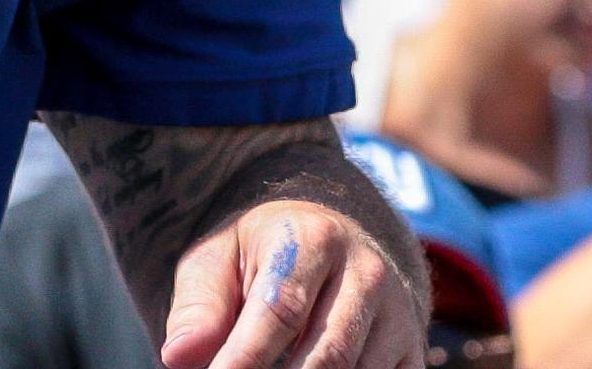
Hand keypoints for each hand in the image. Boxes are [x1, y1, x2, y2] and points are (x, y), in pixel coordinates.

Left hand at [162, 200, 425, 368]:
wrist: (331, 236)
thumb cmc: (261, 256)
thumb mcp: (220, 261)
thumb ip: (200, 307)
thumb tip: (179, 357)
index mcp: (313, 239)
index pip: (281, 311)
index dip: (244, 358)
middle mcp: (367, 273)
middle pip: (328, 355)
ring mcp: (398, 314)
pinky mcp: (412, 349)